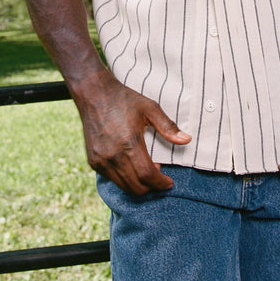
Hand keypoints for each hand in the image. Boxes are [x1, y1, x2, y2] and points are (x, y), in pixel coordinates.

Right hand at [76, 70, 190, 195]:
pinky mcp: (93, 161)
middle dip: (151, 186)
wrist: (94, 93)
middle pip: (136, 187)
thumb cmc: (124, 99)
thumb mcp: (150, 108)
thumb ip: (168, 127)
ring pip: (123, 186)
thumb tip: (186, 140)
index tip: (169, 182)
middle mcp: (113, 156)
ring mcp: (101, 160)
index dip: (161, 183)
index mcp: (129, 143)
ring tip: (145, 169)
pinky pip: (112, 179)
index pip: (147, 176)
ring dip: (138, 184)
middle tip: (159, 174)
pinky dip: (124, 178)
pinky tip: (131, 165)